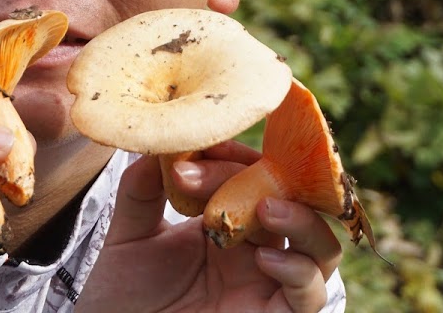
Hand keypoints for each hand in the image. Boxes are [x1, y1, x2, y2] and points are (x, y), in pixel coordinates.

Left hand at [78, 142, 342, 312]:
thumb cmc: (124, 297)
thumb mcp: (128, 237)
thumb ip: (141, 192)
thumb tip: (156, 145)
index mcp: (224, 220)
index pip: (247, 174)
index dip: (227, 156)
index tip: (191, 153)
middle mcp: (255, 249)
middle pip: (291, 199)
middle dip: (267, 177)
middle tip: (227, 168)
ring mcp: (268, 282)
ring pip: (319, 244)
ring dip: (300, 218)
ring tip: (265, 208)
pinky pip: (310, 293)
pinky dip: (297, 270)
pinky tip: (262, 259)